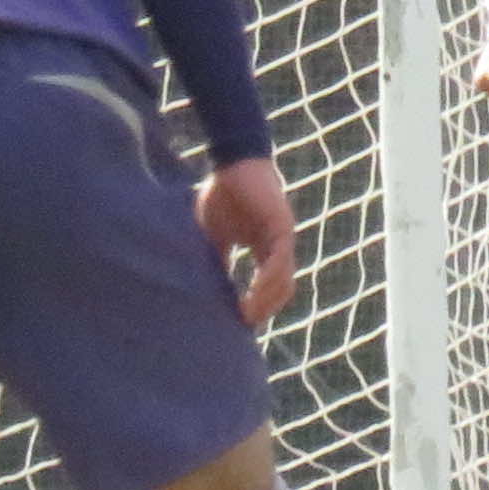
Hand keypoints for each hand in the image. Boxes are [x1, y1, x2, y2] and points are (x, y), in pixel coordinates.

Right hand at [197, 157, 299, 328]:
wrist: (233, 162)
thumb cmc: (224, 194)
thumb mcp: (214, 235)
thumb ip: (216, 259)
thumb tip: (205, 288)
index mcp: (266, 248)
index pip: (268, 286)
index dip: (256, 306)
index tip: (238, 324)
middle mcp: (279, 247)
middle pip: (280, 290)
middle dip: (263, 310)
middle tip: (243, 327)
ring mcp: (284, 238)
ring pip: (282, 280)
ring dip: (265, 302)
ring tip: (246, 317)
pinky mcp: (282, 227)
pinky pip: (279, 261)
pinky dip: (267, 280)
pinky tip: (253, 294)